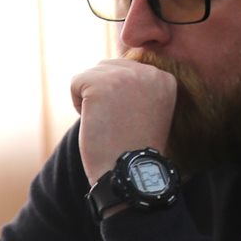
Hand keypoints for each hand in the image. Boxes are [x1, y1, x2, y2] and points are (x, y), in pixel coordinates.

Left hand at [72, 58, 177, 182]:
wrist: (129, 172)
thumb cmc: (135, 147)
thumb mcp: (150, 109)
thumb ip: (139, 86)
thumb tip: (110, 68)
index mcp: (165, 78)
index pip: (126, 70)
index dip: (119, 98)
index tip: (130, 121)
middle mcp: (149, 71)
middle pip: (108, 68)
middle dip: (103, 94)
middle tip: (118, 124)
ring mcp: (125, 75)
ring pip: (91, 74)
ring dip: (90, 99)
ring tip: (108, 123)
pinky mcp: (100, 83)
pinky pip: (75, 82)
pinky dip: (77, 104)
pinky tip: (95, 122)